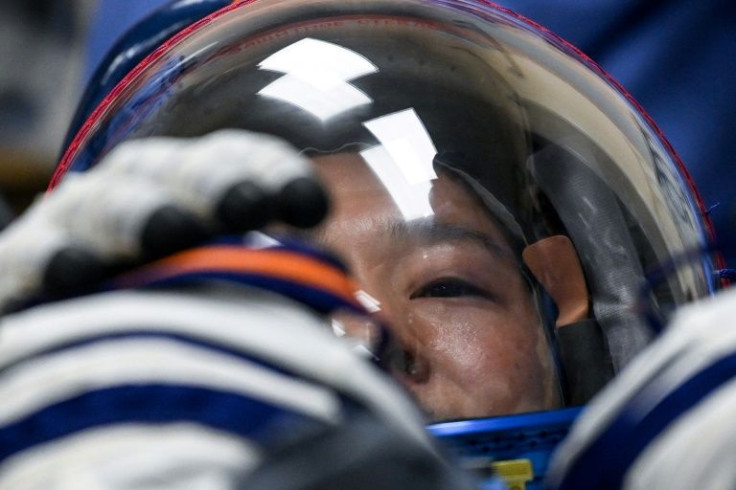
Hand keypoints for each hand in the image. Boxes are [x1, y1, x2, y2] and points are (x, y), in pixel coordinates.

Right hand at [0, 130, 328, 310]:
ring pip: (106, 206)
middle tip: (244, 203)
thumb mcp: (234, 294)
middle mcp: (141, 197)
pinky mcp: (18, 271)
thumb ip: (275, 284)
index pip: (241, 164)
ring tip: (168, 231)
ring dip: (138, 214)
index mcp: (198, 194)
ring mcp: (77, 229)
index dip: (272, 175)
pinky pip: (26, 261)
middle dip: (214, 182)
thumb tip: (335, 287)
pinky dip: (50, 260)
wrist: (89, 340)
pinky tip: (74, 273)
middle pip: (179, 172)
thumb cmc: (182, 317)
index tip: (308, 205)